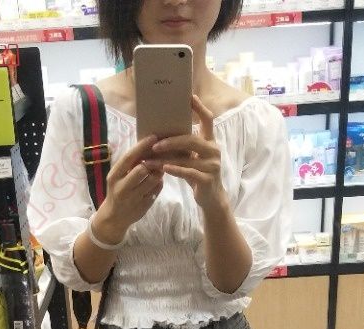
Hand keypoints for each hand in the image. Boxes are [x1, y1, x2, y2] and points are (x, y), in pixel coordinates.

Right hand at [92, 135, 163, 244]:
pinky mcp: (143, 207)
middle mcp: (122, 188)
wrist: (114, 217)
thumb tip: (146, 146)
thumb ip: (128, 165)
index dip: (142, 146)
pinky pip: (157, 190)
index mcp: (114, 176)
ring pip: (153, 180)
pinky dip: (159, 183)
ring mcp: (133, 199)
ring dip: (158, 172)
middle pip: (142, 169)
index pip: (129, 158)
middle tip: (158, 158)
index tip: (153, 137)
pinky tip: (156, 182)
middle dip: (151, 162)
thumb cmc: (117, 190)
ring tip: (158, 170)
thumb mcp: (117, 176)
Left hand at [144, 95, 225, 211]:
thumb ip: (184, 146)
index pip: (208, 120)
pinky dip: (175, 170)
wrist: (211, 198)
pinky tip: (163, 168)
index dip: (200, 108)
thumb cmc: (198, 174)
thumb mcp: (192, 158)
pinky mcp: (207, 179)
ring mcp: (212, 165)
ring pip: (187, 158)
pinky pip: (189, 172)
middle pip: (192, 139)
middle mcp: (214, 150)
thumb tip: (160, 134)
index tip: (189, 96)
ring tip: (149, 160)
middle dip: (172, 141)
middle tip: (155, 144)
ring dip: (166, 158)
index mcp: (210, 141)